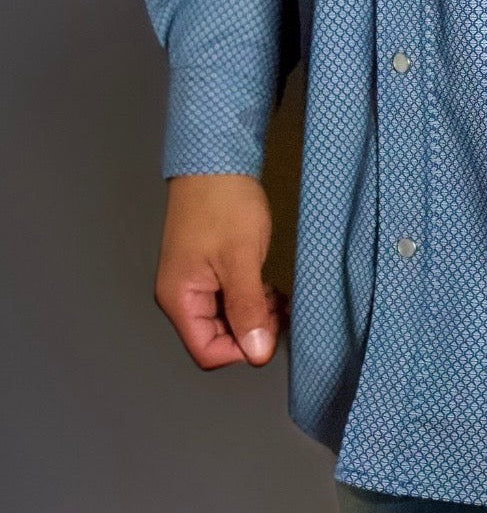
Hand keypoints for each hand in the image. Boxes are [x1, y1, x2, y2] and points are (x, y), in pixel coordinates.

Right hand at [154, 173, 287, 368]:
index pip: (207, 351)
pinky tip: (269, 287)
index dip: (242, 349)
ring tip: (279, 297)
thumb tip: (256, 352)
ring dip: (253, 314)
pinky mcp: (207, 267)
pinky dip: (250, 297)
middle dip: (250, 330)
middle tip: (281, 311)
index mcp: (180, 298)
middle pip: (215, 336)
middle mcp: (181, 294)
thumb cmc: (223, 203)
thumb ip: (247, 307)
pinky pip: (228, 297)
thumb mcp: (241, 259)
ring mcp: (194, 280)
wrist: (216, 159)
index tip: (271, 331)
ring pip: (225, 317)